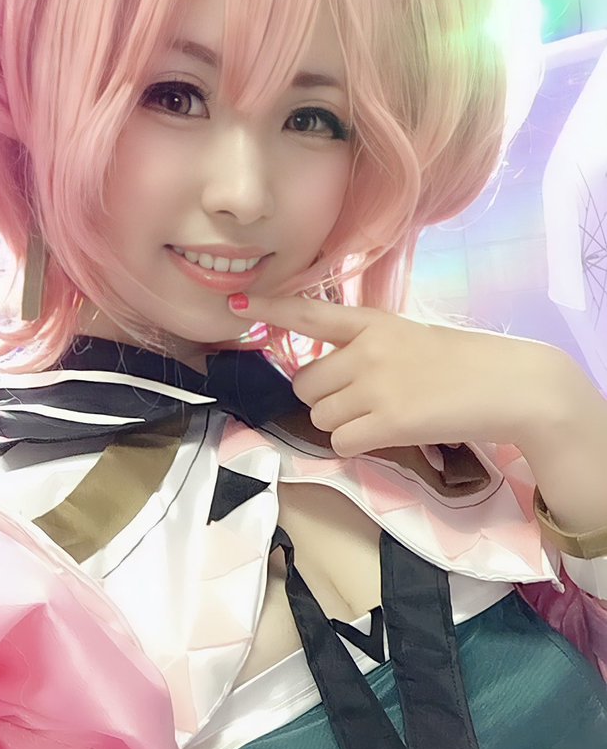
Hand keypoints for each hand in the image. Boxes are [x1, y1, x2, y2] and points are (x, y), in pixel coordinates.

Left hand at [228, 294, 565, 457]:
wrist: (510, 385)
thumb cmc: (465, 364)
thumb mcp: (412, 339)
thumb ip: (370, 350)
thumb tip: (333, 382)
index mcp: (374, 322)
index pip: (312, 312)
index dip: (272, 308)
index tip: (238, 304)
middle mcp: (367, 349)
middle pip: (306, 383)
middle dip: (323, 399)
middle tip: (360, 402)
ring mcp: (376, 384)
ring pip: (320, 415)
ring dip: (342, 423)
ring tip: (383, 417)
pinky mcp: (387, 420)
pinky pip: (340, 441)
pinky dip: (356, 445)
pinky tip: (388, 434)